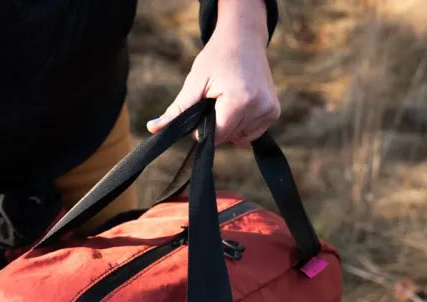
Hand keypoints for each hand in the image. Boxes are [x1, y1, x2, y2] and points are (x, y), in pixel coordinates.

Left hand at [147, 0, 279, 144]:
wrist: (244, 38)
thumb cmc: (217, 58)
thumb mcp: (194, 82)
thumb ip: (176, 111)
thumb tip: (153, 129)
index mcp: (240, 101)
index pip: (216, 136)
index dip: (203, 129)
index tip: (202, 108)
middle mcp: (259, 108)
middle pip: (227, 138)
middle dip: (216, 125)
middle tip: (215, 99)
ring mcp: (269, 111)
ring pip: (239, 138)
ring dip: (229, 126)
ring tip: (228, 99)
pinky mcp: (274, 112)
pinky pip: (251, 132)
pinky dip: (241, 125)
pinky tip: (239, 104)